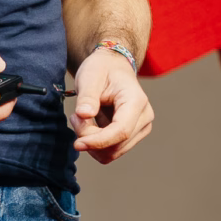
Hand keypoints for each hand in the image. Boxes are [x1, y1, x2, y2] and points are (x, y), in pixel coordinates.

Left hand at [70, 45, 153, 161]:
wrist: (112, 68)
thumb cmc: (101, 70)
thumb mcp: (90, 77)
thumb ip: (87, 96)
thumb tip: (84, 115)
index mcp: (136, 101)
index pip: (121, 131)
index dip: (99, 141)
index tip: (77, 143)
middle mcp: (145, 117)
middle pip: (116, 144)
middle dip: (90, 138)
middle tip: (76, 117)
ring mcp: (141, 128)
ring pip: (113, 152)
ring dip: (92, 142)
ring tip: (82, 119)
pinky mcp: (133, 135)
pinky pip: (112, 151)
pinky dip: (96, 144)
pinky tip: (90, 126)